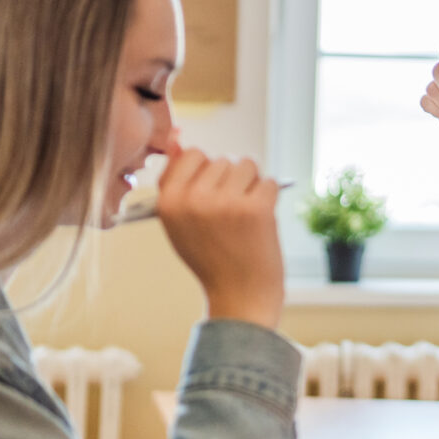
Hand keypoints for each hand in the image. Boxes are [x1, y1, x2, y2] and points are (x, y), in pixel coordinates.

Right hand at [154, 145, 285, 326]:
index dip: (207, 171)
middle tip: (230, 217)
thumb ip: (178, 184)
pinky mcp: (255, 209)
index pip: (191, 155)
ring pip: (247, 165)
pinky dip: (269, 198)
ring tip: (245, 217)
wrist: (240, 298)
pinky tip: (260, 223)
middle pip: (222, 160)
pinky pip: (268, 182)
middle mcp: (193, 200)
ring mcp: (225, 203)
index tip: (212, 194)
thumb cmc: (212, 260)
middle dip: (232, 182)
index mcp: (169, 202)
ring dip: (252, 186)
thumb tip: (177, 141)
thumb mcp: (181, 224)